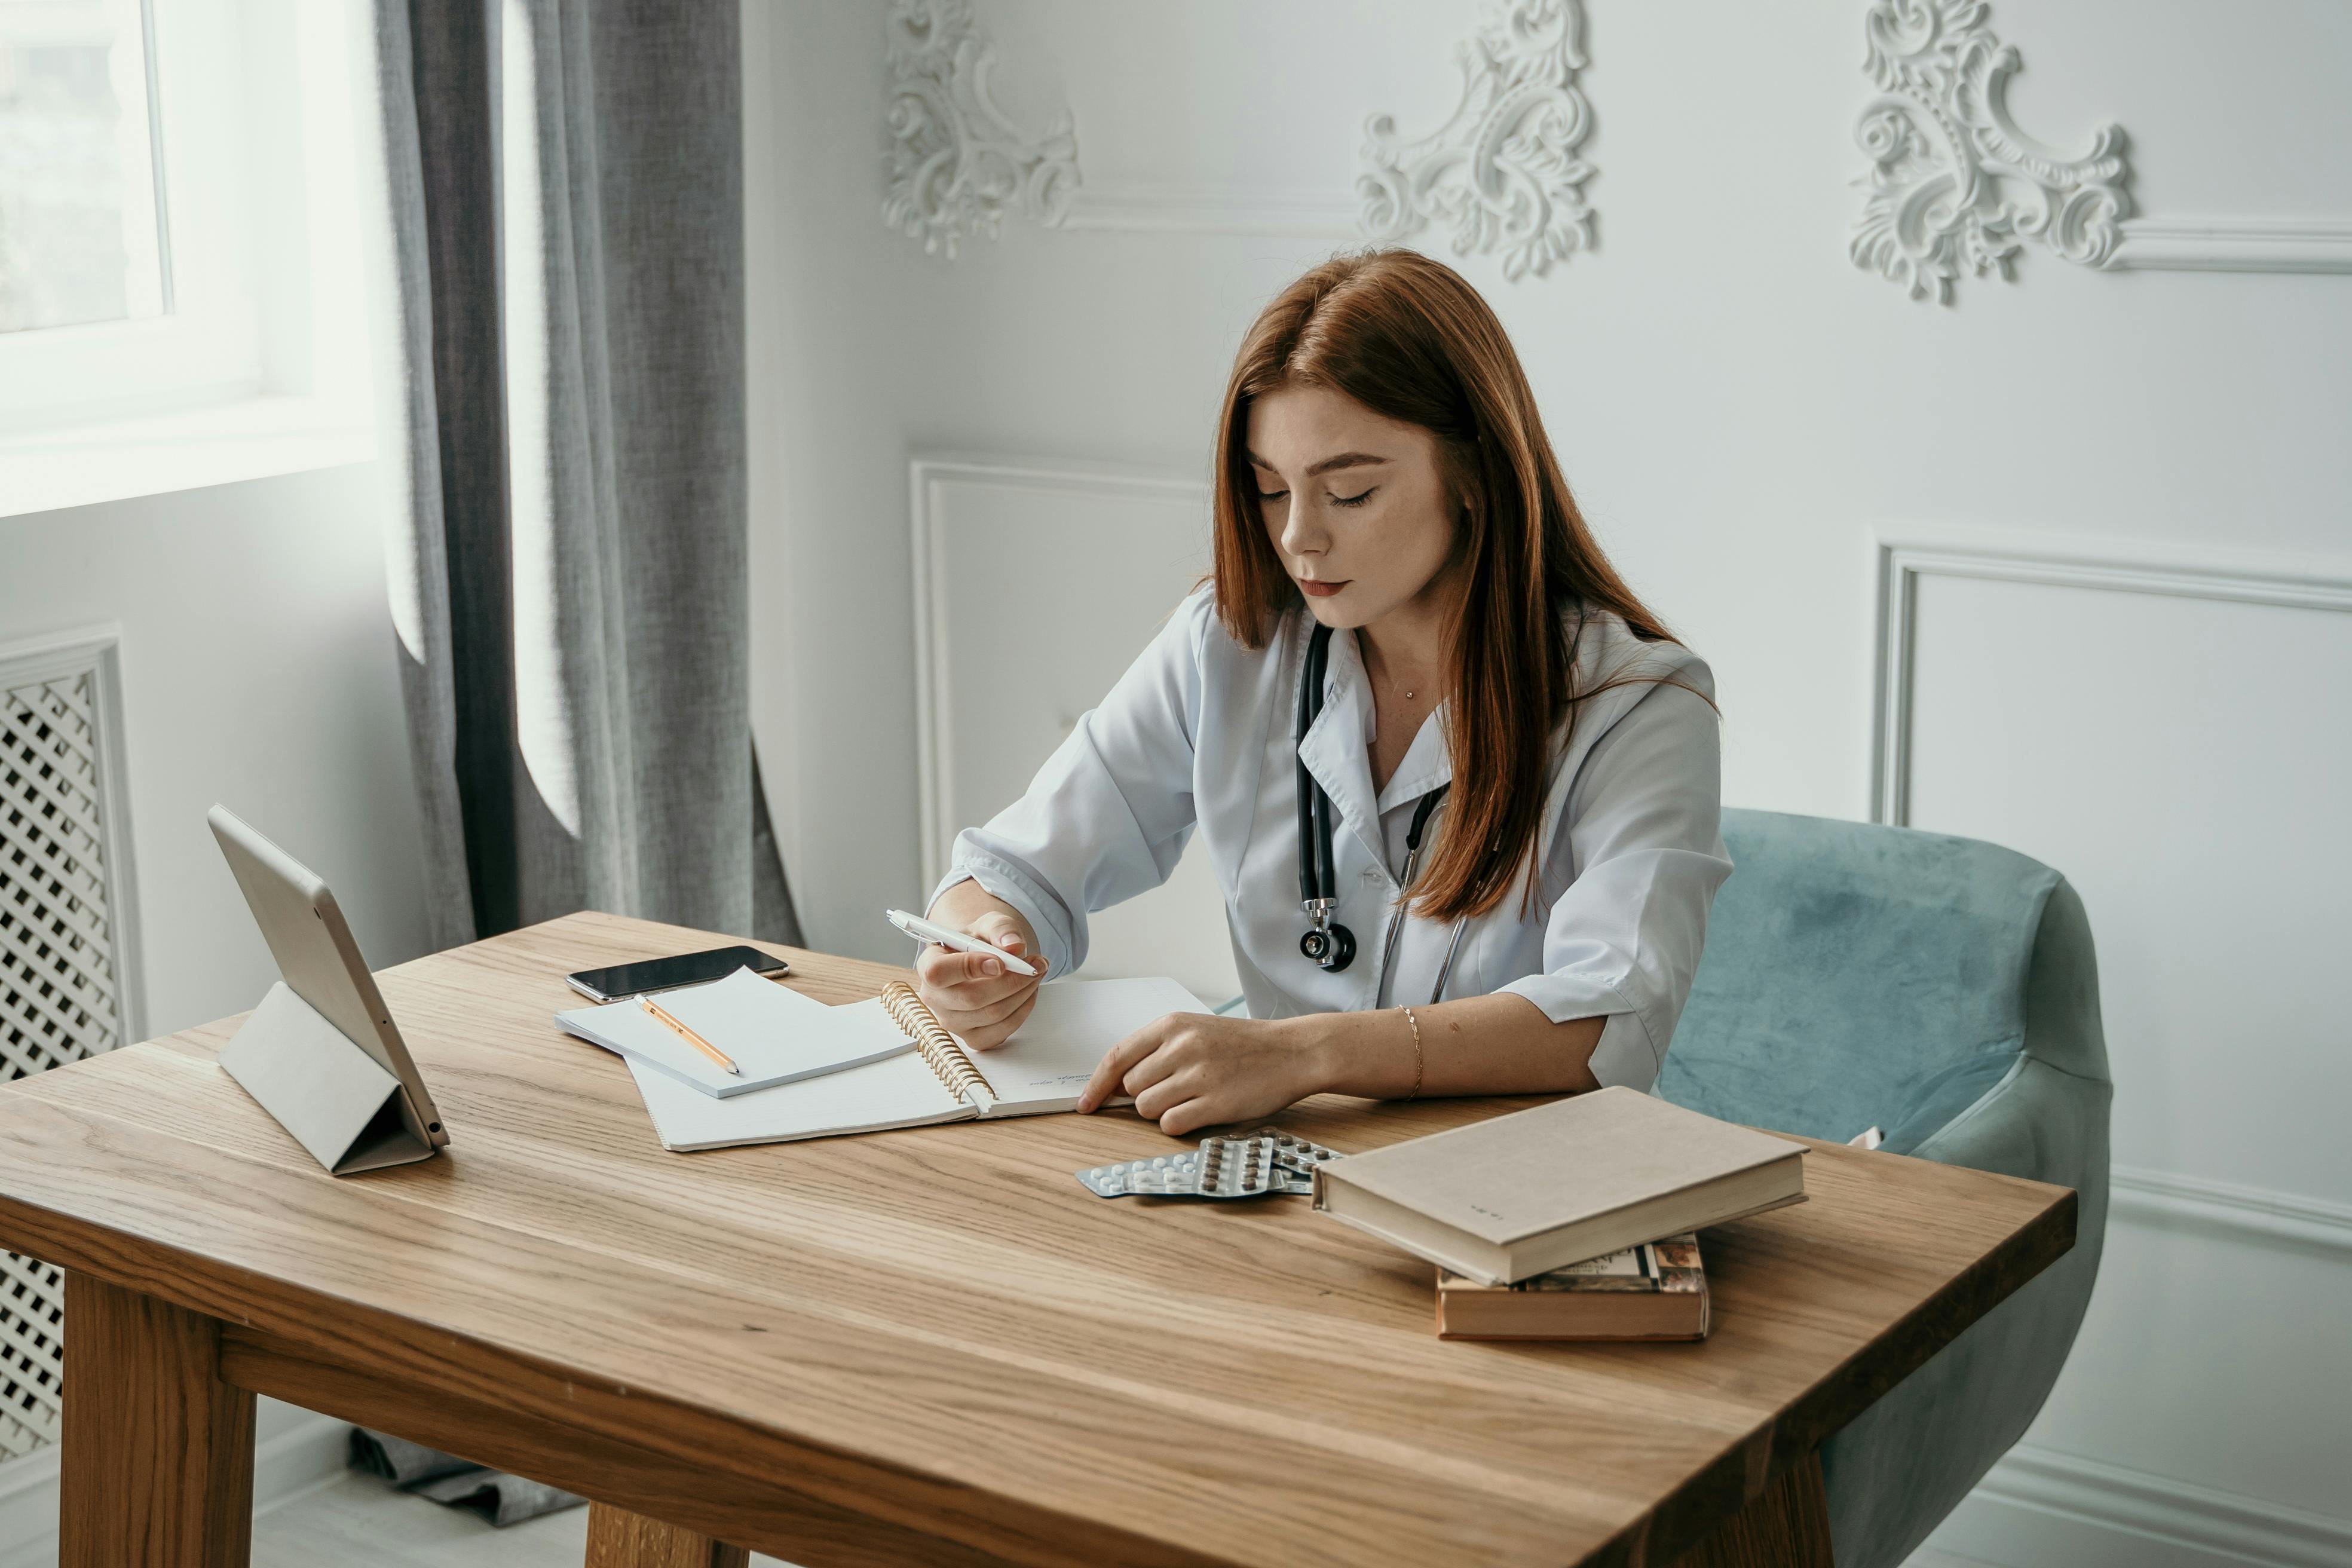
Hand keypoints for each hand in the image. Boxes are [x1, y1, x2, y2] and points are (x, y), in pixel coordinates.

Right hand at [912, 903, 1041, 1050]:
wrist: (981, 960)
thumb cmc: (978, 943)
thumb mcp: (988, 924)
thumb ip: (1000, 928)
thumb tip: (1014, 945)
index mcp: (928, 964)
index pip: (938, 972)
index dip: (969, 967)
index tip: (999, 962)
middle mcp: (934, 997)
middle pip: (971, 998)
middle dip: (1012, 981)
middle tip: (1033, 966)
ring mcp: (951, 1022)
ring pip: (992, 1015)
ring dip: (1022, 993)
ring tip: (1034, 974)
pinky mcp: (972, 1037)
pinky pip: (1002, 1031)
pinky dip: (1023, 1011)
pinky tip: (1027, 993)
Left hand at [1078, 1013, 1326, 1136]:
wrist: (1292, 1052)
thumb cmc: (1242, 1045)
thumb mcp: (1196, 1031)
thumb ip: (1157, 1051)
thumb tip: (1117, 1086)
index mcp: (1172, 1025)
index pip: (1117, 1057)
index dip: (1096, 1085)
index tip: (1086, 1105)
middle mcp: (1181, 1047)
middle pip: (1131, 1087)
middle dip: (1145, 1095)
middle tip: (1176, 1090)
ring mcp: (1198, 1075)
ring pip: (1147, 1108)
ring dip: (1162, 1111)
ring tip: (1192, 1098)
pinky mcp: (1214, 1103)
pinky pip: (1170, 1125)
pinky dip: (1179, 1124)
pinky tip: (1201, 1111)